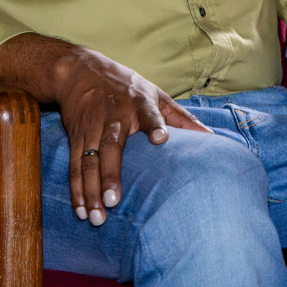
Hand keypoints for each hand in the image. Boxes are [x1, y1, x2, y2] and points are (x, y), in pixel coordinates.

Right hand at [51, 48, 210, 226]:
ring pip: (89, 160)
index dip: (155, 125)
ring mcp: (92, 127)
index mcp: (139, 104)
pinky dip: (77, 189)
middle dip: (111, 174)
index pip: (149, 114)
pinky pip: (74, 165)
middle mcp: (114, 116)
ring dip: (91, 190)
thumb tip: (212, 137)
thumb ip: (181, 117)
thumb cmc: (126, 86)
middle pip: (111, 146)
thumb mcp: (155, 94)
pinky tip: (82, 210)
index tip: (161, 138)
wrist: (79, 70)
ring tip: (97, 216)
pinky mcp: (75, 135)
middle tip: (113, 201)